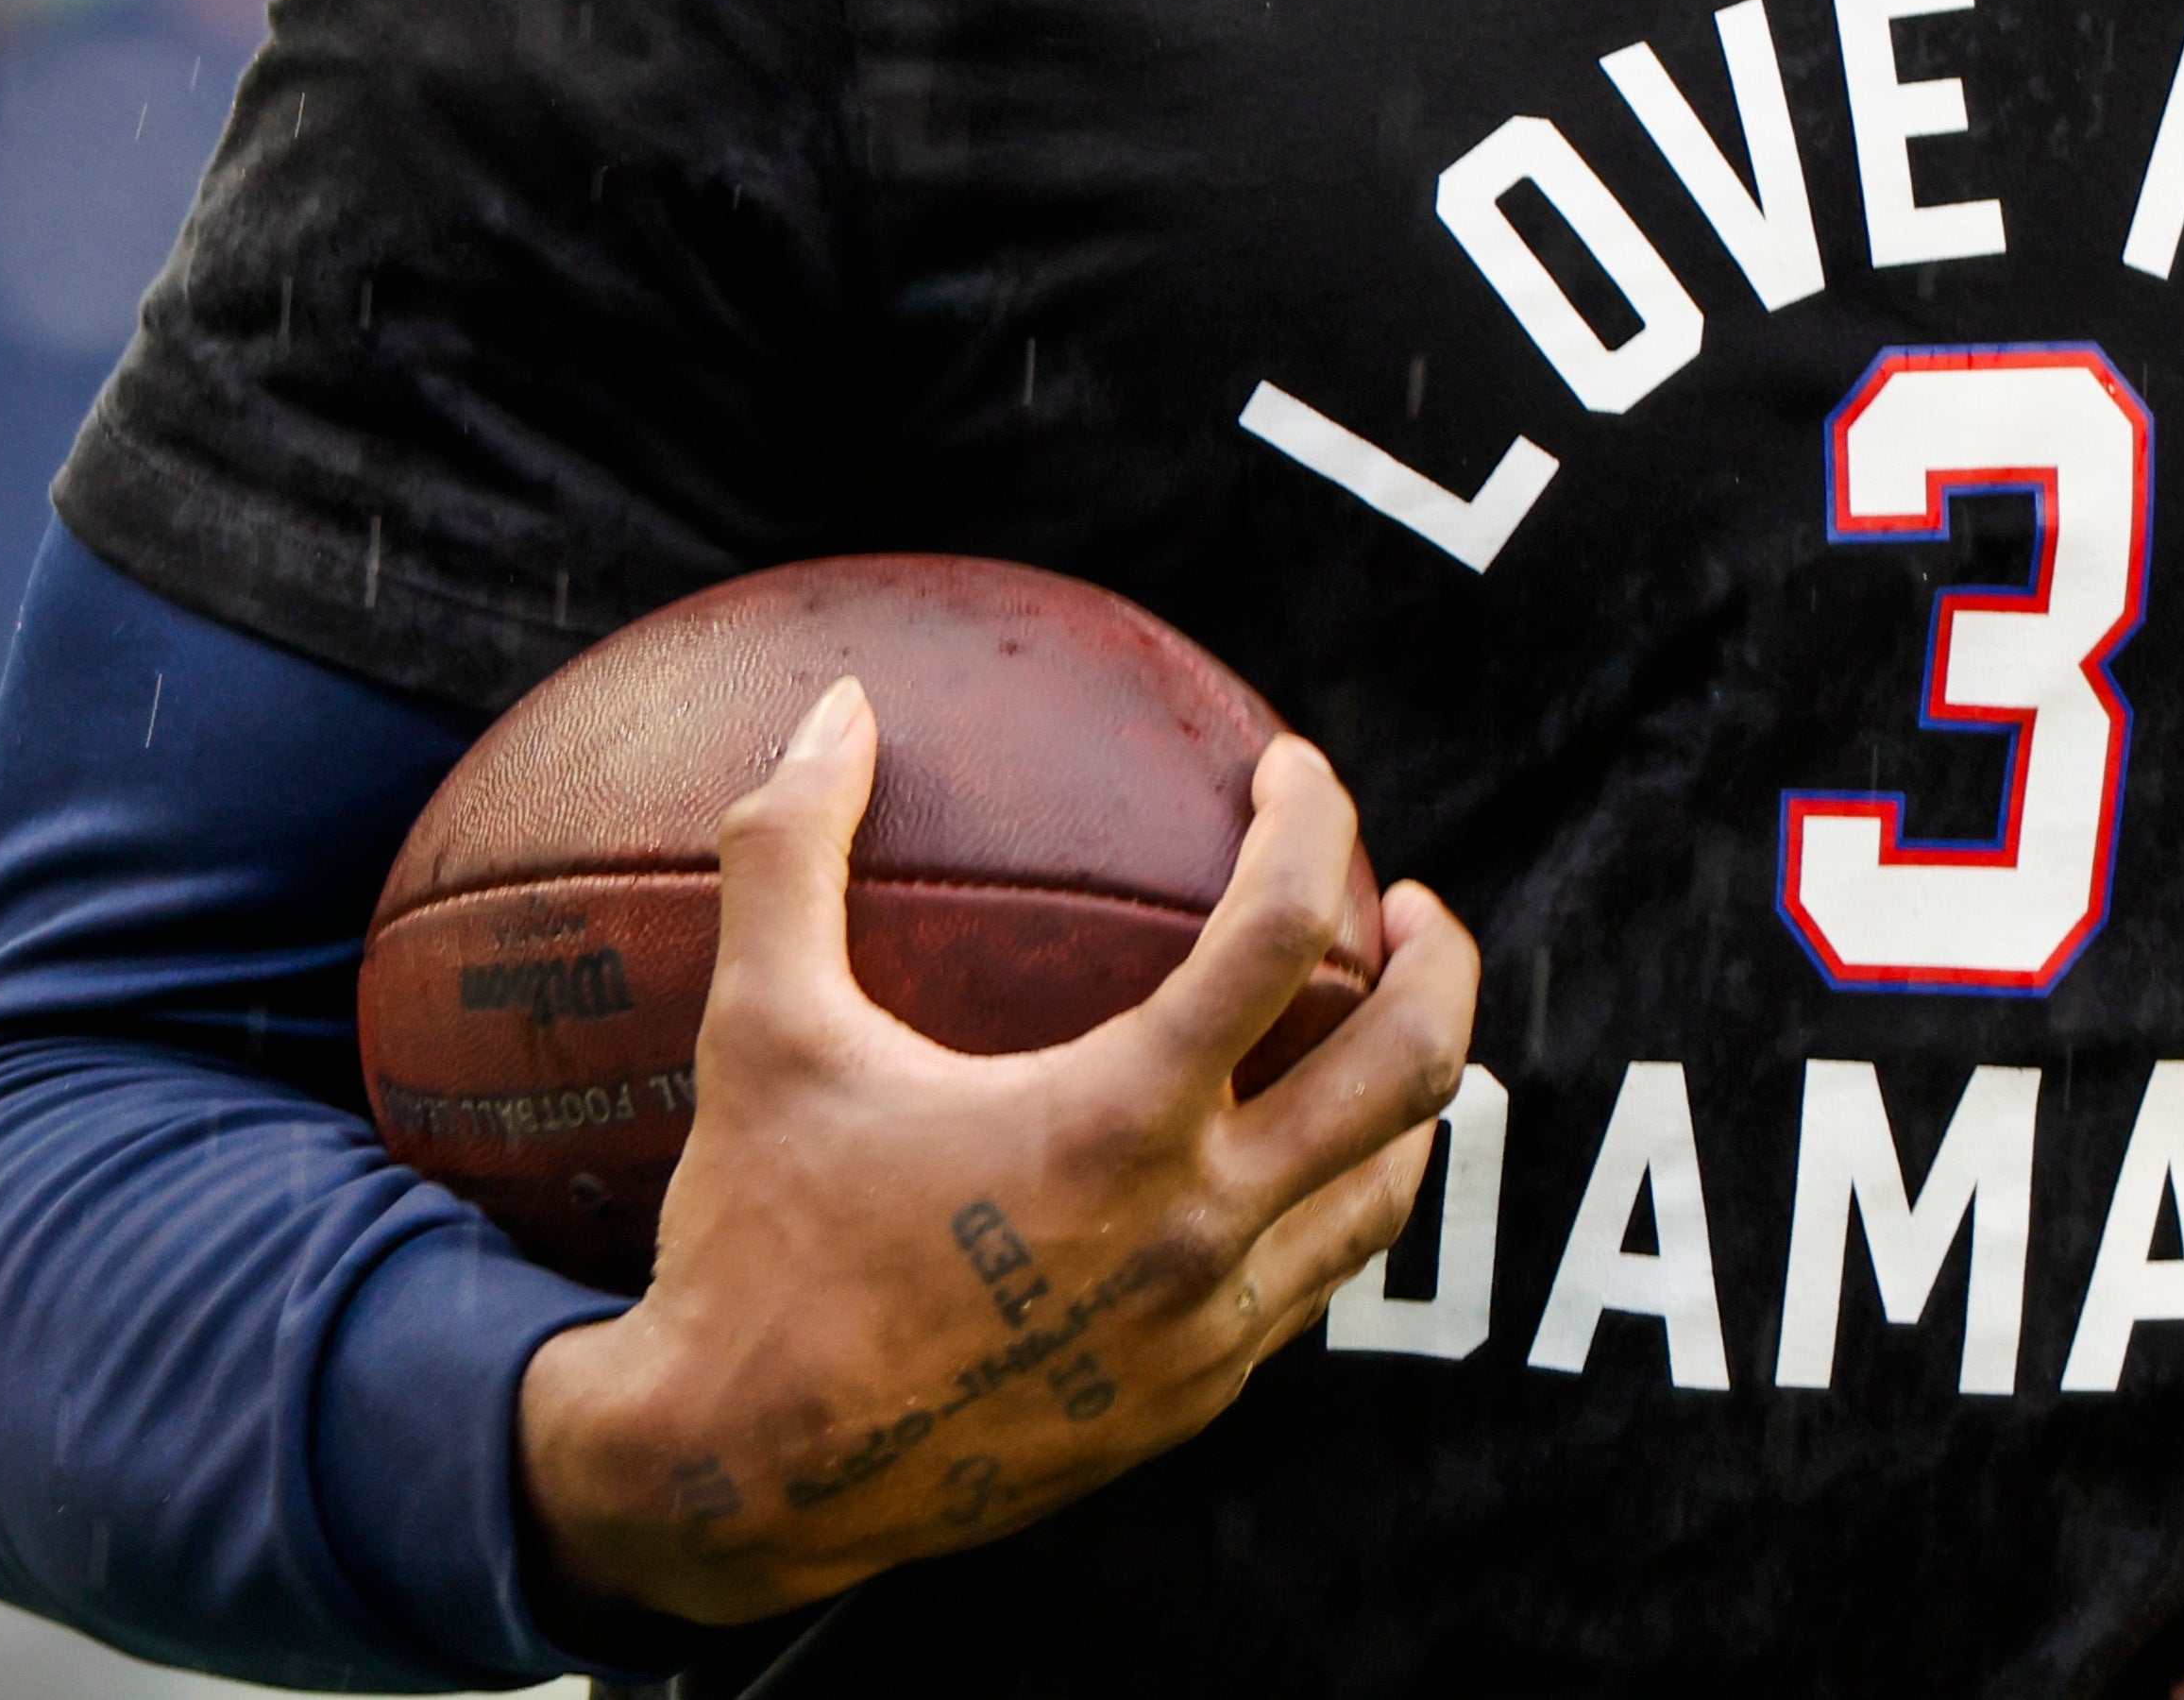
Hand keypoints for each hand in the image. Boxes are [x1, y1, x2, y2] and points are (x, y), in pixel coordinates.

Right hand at [514, 681, 1479, 1624]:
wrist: (745, 1482)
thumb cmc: (754, 1245)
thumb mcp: (760, 1033)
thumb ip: (791, 851)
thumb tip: (837, 702)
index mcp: (1118, 1122)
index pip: (1280, 930)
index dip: (1309, 821)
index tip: (1292, 773)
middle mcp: (1197, 1228)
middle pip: (1409, 1066)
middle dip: (1438, 959)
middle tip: (1402, 902)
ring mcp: (1208, 1329)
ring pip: (1388, 1189)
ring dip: (1409, 1090)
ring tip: (1376, 1020)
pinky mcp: (1193, 1400)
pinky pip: (1314, 1282)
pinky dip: (1335, 1196)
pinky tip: (1285, 1154)